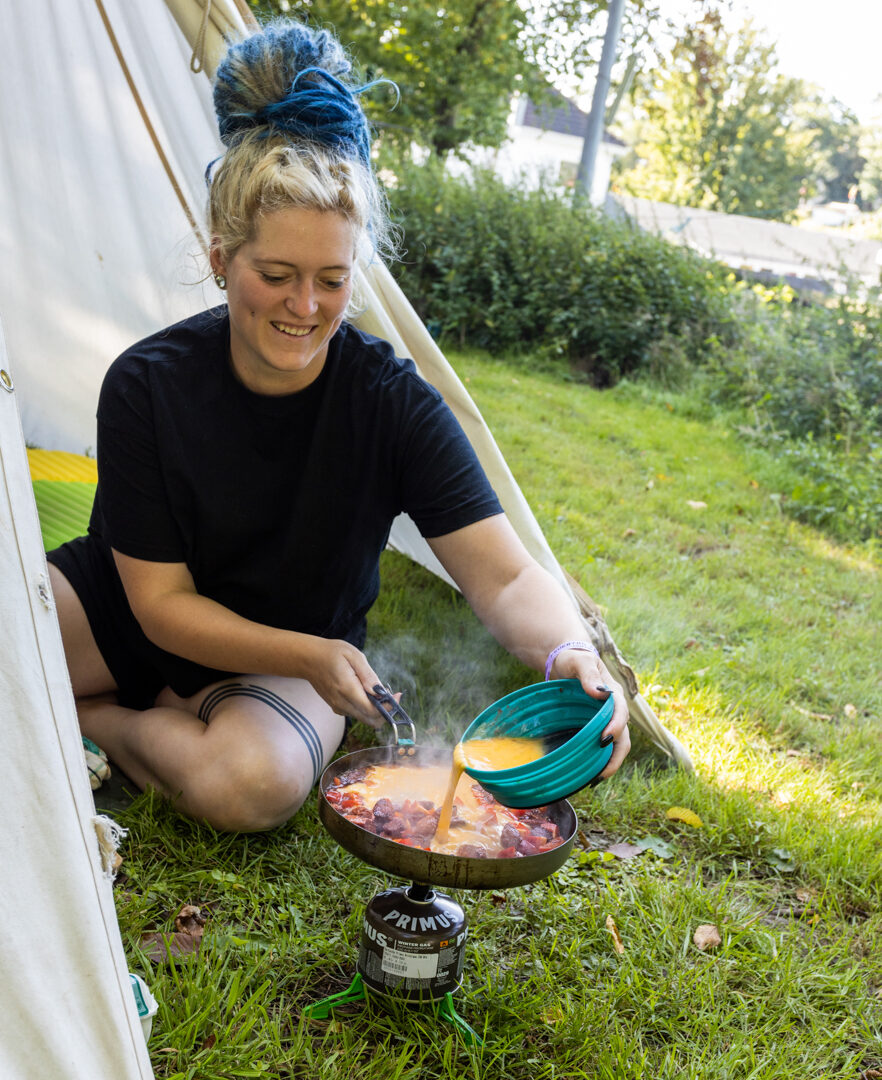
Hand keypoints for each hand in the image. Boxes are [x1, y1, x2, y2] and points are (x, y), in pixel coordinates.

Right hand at [299, 637, 388, 727]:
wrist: (308, 658)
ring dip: (376, 709)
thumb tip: (380, 691)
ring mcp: (338, 707)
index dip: (389, 707)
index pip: (372, 711)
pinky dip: (366, 708)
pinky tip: (366, 692)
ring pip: (364, 718)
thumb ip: (368, 675)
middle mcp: (341, 703)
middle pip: (370, 720)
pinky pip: (356, 713)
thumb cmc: (331, 653)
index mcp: (347, 689)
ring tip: (377, 689)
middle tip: (391, 695)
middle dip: (385, 711)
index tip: (397, 695)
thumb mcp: (353, 655)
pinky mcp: (336, 707)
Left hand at [550, 647, 630, 779]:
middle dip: (616, 756)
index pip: (621, 713)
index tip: (604, 738)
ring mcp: (606, 720)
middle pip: (623, 737)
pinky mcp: (595, 727)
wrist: (565, 662)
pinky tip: (588, 774)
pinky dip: (598, 761)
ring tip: (595, 779)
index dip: (615, 727)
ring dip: (609, 763)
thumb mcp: (580, 662)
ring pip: (615, 745)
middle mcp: (614, 710)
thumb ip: (588, 675)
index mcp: (614, 693)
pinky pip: (602, 747)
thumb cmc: (574, 659)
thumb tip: (598, 692)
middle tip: (602, 773)